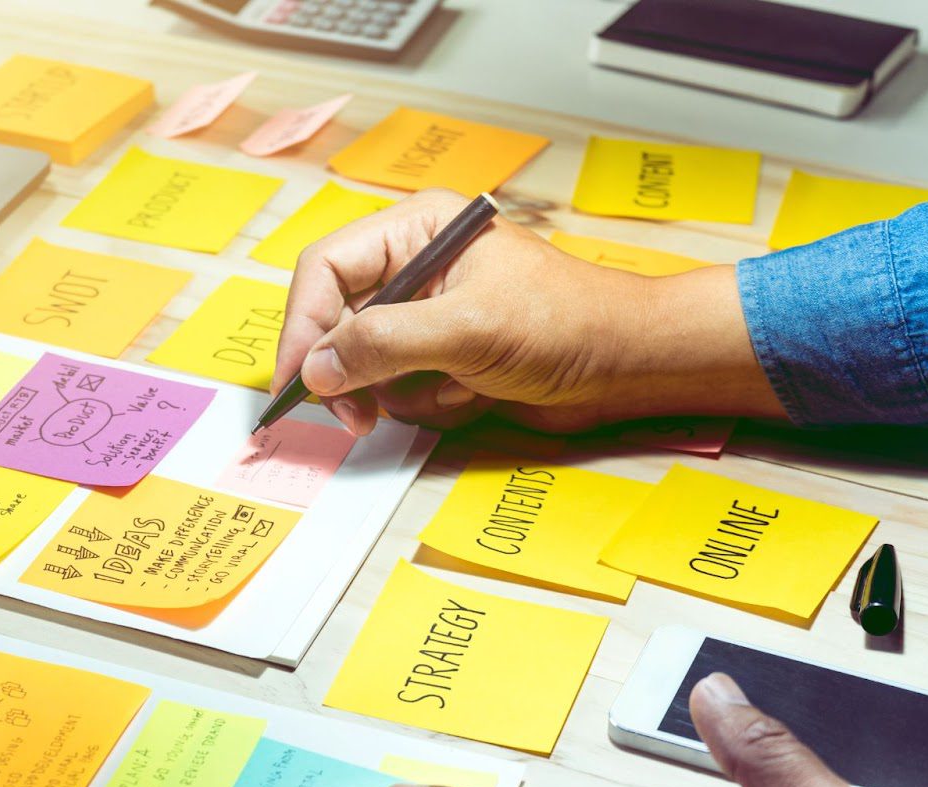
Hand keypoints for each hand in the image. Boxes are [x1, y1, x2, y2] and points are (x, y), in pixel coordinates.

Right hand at [275, 189, 786, 434]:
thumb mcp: (467, 329)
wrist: (626, 365)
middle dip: (348, 371)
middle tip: (355, 415)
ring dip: (396, 392)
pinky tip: (469, 397)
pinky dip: (424, 404)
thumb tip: (316, 367)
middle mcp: (411, 267)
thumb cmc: (567, 323)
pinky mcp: (438, 355)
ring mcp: (424, 314)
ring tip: (448, 393)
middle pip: (334, 320)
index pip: (325, 268)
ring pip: (361, 363)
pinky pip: (395, 389)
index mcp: (415, 230)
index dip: (303, 324)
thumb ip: (384, 344)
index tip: (301, 379)